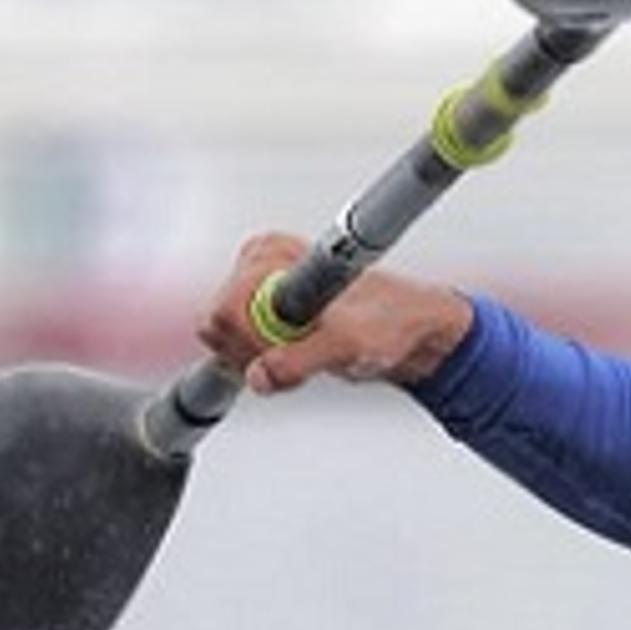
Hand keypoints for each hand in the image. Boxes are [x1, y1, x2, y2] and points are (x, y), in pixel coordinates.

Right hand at [194, 230, 472, 391]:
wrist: (412, 330)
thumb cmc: (391, 322)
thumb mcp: (350, 344)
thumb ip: (301, 360)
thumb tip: (260, 375)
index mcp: (273, 254)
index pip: (226, 306)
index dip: (251, 340)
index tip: (282, 351)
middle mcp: (258, 265)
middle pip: (217, 325)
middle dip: (255, 351)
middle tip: (301, 356)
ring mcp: (256, 291)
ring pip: (226, 342)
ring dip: (262, 360)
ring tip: (310, 354)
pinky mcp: (260, 314)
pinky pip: (238, 349)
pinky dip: (265, 363)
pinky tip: (301, 357)